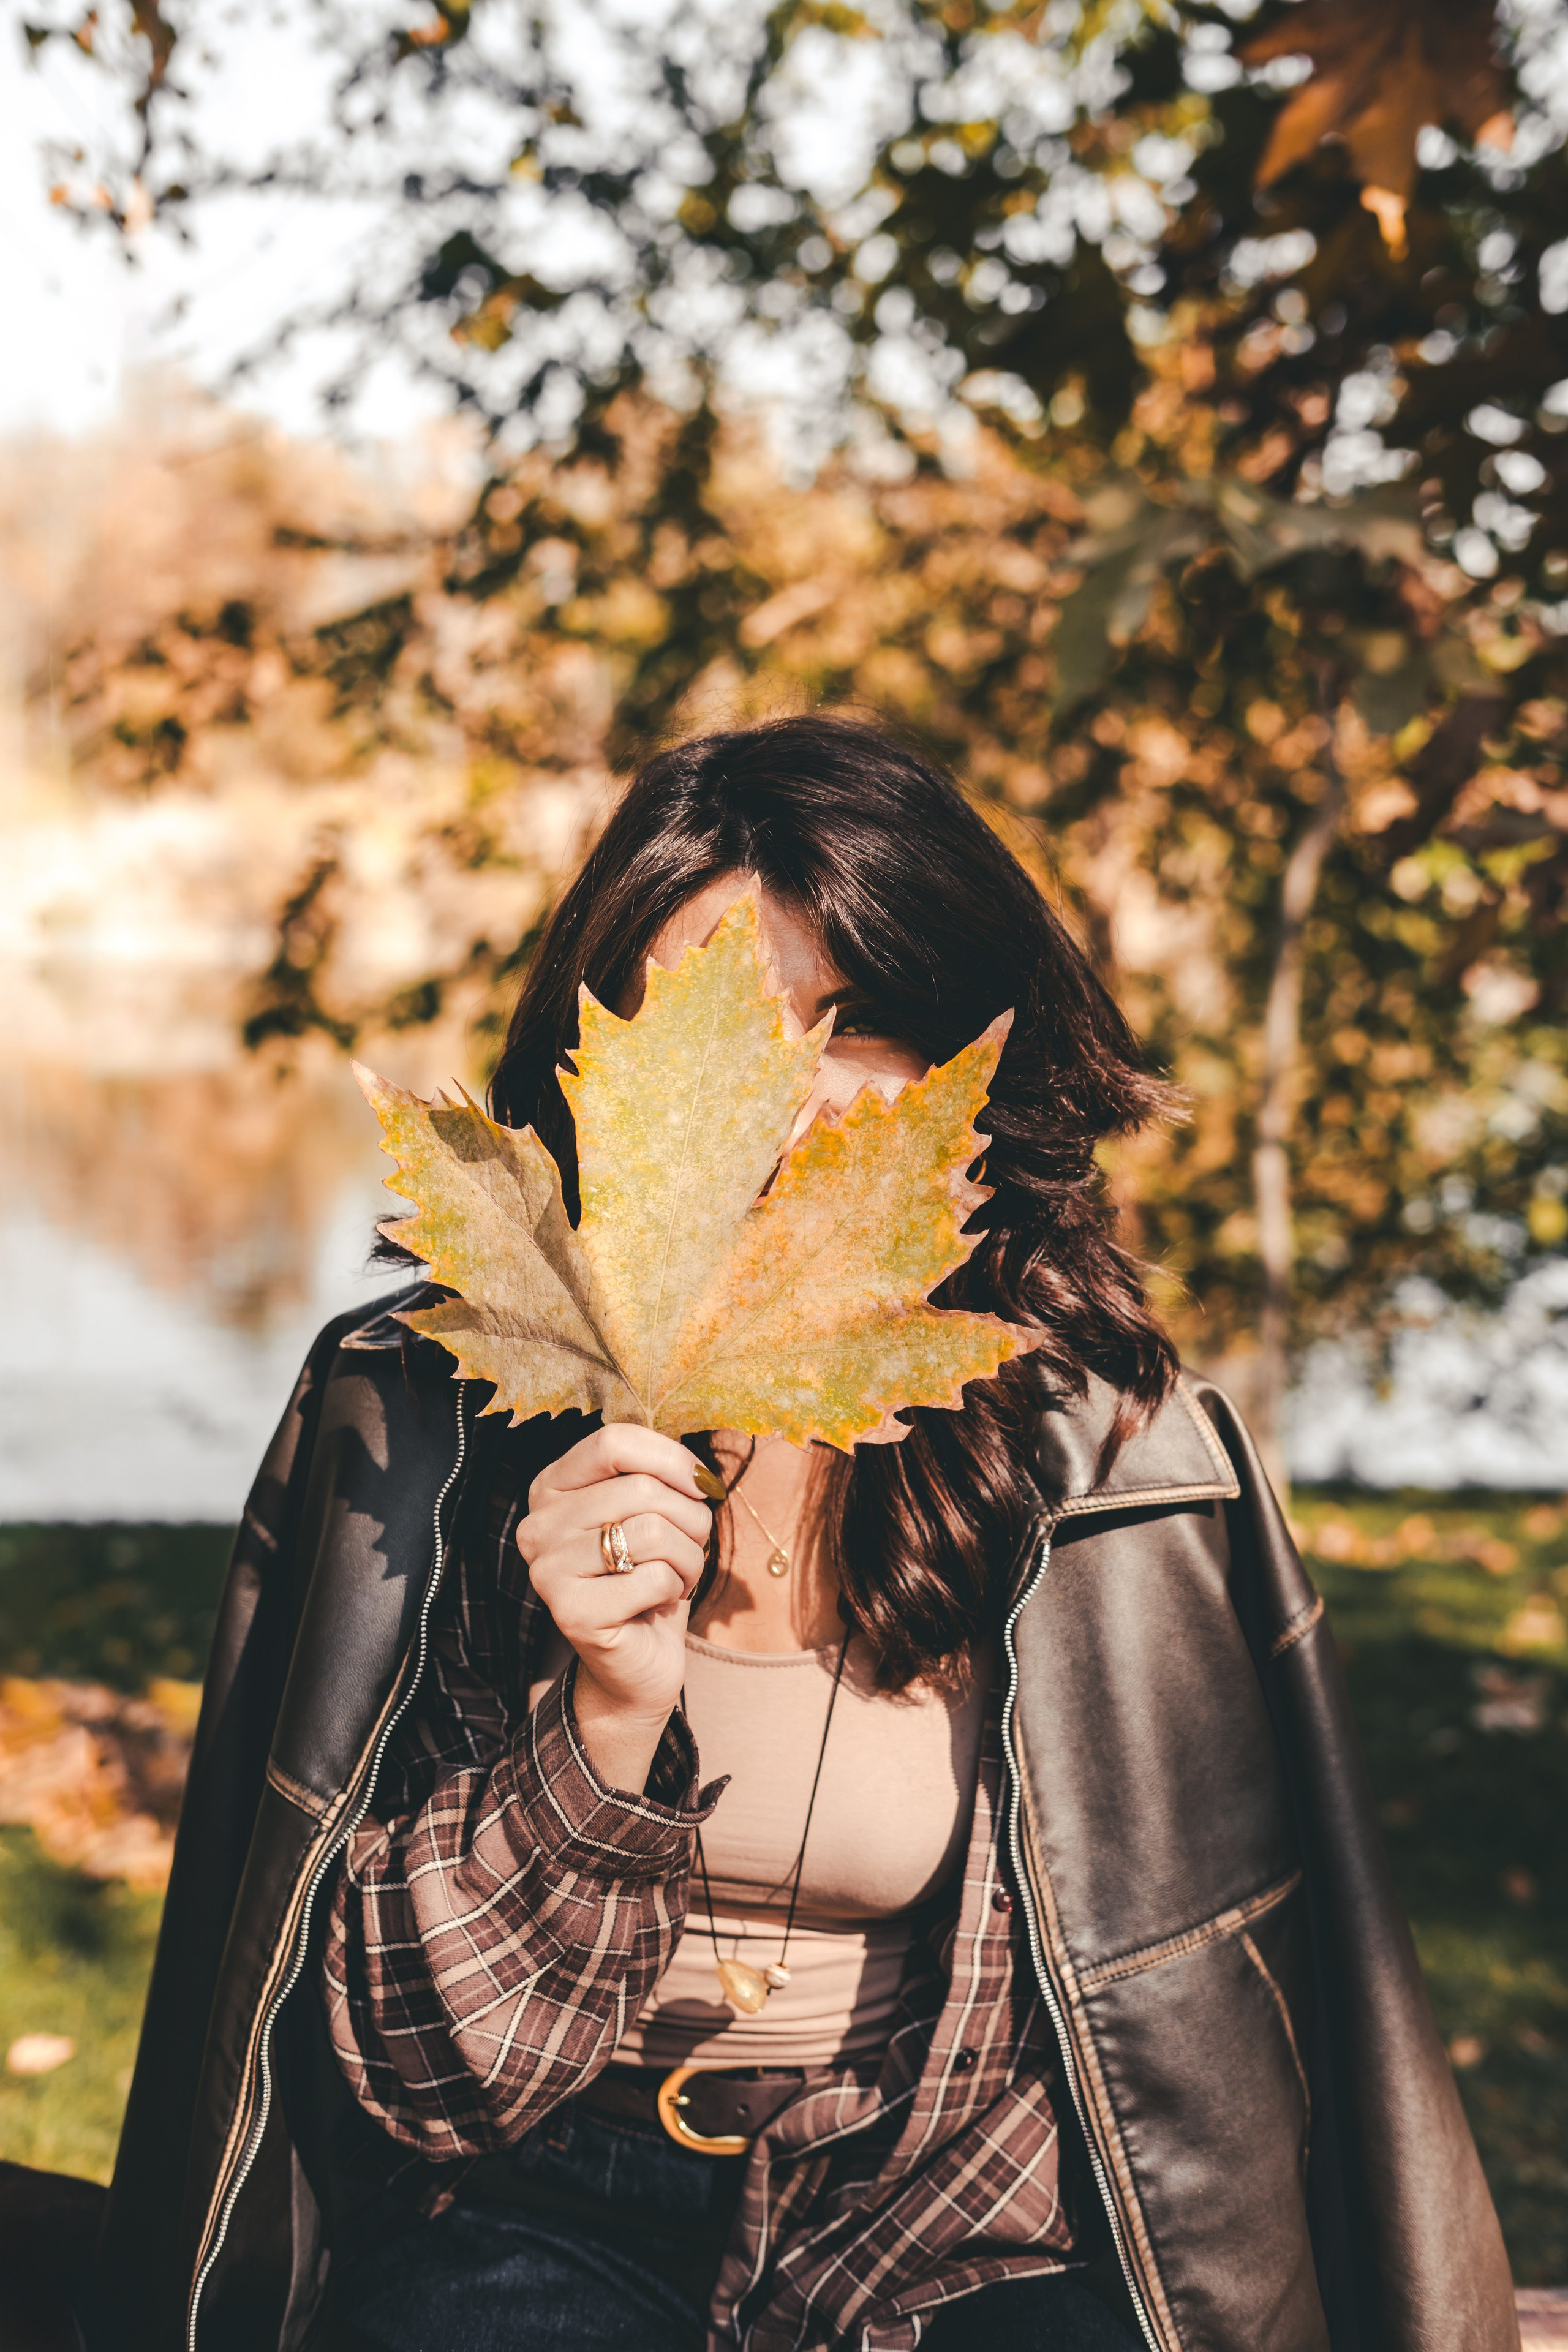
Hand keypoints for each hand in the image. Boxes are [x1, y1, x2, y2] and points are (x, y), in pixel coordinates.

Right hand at [517, 1425, 715, 1790]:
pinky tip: (659, 1604)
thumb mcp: (652, 1513)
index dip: (671, 1458)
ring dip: (687, 1557)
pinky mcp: (571, 1613)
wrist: (639, 1661)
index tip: (701, 1486)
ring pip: (653, 1531)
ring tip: (676, 1577)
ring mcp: (547, 1570)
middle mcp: (538, 1525)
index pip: (614, 1442)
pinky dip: (675, 1590)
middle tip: (687, 1549)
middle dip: (689, 1519)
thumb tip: (699, 1472)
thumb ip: (659, 1477)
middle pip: (641, 1488)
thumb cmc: (649, 1576)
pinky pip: (654, 1578)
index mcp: (551, 1488)